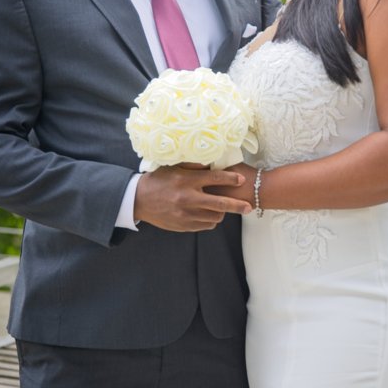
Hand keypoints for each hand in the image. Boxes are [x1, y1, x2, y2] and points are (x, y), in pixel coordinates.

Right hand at [134, 165, 251, 231]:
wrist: (138, 200)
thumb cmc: (158, 180)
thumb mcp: (173, 167)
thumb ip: (193, 166)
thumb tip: (212, 162)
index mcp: (187, 180)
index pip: (216, 178)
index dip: (232, 179)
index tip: (242, 179)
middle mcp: (188, 198)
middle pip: (221, 203)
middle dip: (237, 206)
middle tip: (249, 207)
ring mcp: (186, 214)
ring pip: (214, 217)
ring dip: (221, 213)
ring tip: (221, 208)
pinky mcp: (183, 225)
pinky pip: (204, 225)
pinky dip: (209, 220)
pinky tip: (207, 215)